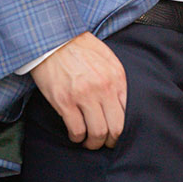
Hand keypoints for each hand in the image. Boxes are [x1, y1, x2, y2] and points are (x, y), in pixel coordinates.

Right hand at [31, 31, 126, 149]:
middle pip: (115, 128)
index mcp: (116, 77)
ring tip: (88, 141)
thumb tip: (122, 102)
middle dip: (110, 141)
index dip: (122, 128)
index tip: (114, 132)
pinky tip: (75, 134)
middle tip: (103, 142)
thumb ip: (116, 79)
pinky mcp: (65, 101)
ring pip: (97, 133)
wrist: (54, 38)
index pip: (128, 112)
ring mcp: (84, 95)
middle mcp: (103, 87)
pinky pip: (76, 130)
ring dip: (93, 143)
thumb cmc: (79, 47)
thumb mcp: (106, 58)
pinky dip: (76, 137)